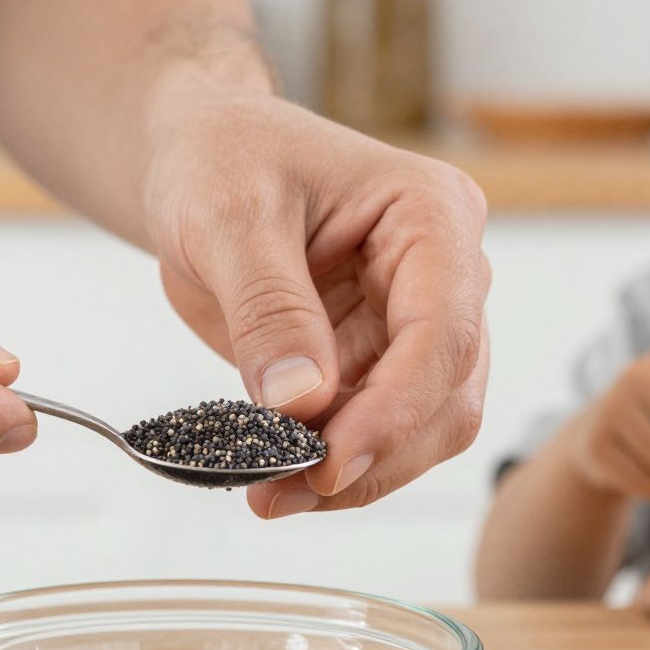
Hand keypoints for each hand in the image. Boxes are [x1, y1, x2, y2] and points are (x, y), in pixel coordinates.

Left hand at [142, 91, 489, 517]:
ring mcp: (417, 321)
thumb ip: (269, 307)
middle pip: (449, 395)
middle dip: (375, 455)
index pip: (442, 332)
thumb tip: (302, 401)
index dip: (394, 410)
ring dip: (355, 475)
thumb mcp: (228, 215)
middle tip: (286, 492)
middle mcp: (446, 272)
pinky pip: (375, 431)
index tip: (328, 463)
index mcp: (433, 214)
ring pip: (423, 429)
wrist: (200, 154)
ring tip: (270, 494)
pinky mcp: (378, 360)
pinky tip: (273, 477)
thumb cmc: (223, 155)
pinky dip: (331, 465)